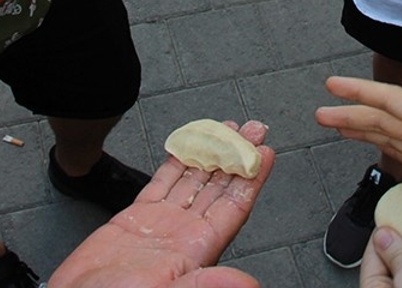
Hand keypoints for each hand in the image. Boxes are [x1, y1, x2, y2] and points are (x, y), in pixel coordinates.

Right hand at [47, 121, 274, 287]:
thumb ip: (203, 285)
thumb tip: (247, 283)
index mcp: (196, 250)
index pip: (234, 207)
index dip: (251, 180)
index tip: (265, 154)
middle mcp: (183, 234)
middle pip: (219, 188)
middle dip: (237, 158)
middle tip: (254, 130)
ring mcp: (161, 224)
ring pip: (193, 180)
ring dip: (212, 154)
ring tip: (228, 129)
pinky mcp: (136, 218)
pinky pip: (162, 183)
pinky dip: (175, 162)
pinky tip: (187, 146)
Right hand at [317, 66, 401, 234]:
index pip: (392, 102)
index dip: (361, 93)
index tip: (333, 86)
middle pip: (383, 119)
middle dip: (351, 112)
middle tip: (321, 111)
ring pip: (388, 136)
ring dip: (362, 129)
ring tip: (336, 125)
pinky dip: (382, 150)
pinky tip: (375, 149)